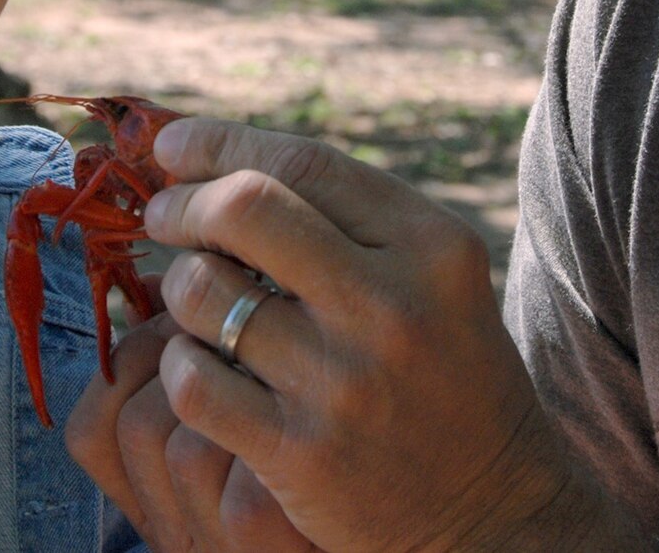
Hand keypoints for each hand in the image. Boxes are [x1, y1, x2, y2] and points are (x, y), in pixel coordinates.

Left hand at [117, 118, 616, 552]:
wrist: (494, 514)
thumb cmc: (443, 373)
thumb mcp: (431, 280)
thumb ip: (346, 220)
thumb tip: (213, 160)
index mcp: (431, 246)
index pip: (304, 163)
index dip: (221, 143)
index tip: (172, 145)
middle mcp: (392, 305)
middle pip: (244, 208)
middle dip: (184, 203)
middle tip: (163, 216)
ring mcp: (345, 382)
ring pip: (204, 292)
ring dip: (180, 287)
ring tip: (196, 302)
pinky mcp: (302, 453)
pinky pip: (192, 381)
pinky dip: (178, 364)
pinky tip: (198, 365)